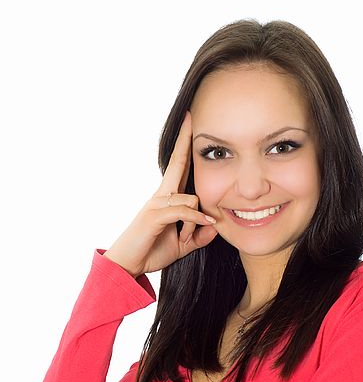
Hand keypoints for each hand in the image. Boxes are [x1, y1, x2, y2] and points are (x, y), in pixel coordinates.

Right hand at [104, 111, 217, 277]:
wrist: (127, 265)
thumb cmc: (150, 251)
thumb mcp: (182, 244)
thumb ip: (198, 235)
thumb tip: (215, 227)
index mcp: (168, 199)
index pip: (180, 168)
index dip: (186, 148)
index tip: (192, 126)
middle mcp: (161, 195)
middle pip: (177, 162)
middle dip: (185, 139)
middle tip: (192, 116)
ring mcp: (156, 204)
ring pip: (190, 198)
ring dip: (197, 220)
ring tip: (187, 238)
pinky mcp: (154, 216)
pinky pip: (182, 210)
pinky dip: (196, 218)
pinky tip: (206, 224)